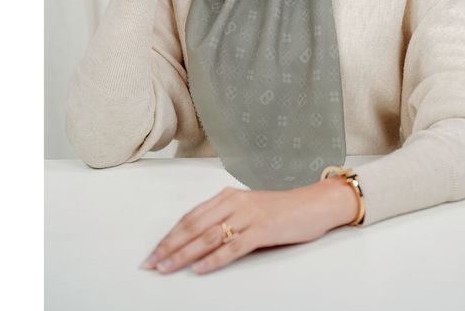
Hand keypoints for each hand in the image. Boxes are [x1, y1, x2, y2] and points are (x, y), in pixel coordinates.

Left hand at [140, 178, 357, 274]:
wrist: (312, 204)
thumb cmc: (279, 210)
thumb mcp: (247, 210)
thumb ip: (224, 220)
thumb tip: (194, 242)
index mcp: (228, 196)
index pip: (190, 217)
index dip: (170, 235)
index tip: (154, 252)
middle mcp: (235, 202)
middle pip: (194, 226)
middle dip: (170, 246)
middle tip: (152, 263)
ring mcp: (249, 215)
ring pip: (209, 236)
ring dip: (185, 254)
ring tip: (168, 268)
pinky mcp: (263, 229)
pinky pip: (233, 247)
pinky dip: (214, 259)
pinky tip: (201, 269)